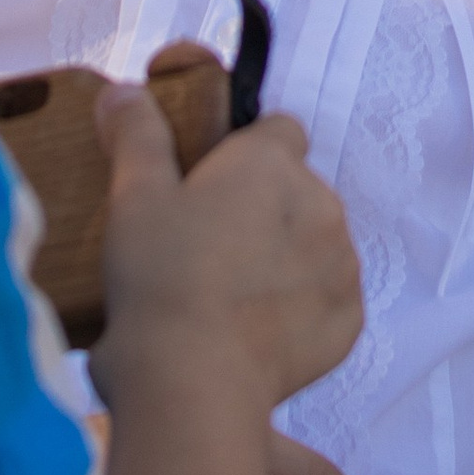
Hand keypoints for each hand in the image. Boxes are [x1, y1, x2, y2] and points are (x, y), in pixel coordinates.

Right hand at [91, 86, 362, 415]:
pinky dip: (298, 310)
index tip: (209, 183)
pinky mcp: (349, 323)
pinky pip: (325, 300)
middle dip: (262, 209)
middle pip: (295, 191)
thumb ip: (136, 133)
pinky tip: (252, 332)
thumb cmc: (160, 280)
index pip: (277, 130)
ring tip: (226, 296)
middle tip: (205, 247)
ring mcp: (341, 265)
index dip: (244, 152)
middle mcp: (321, 202)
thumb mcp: (134, 196)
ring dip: (284, 258)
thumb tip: (125, 90)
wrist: (193, 385)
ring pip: (314, 245)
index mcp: (273, 162)